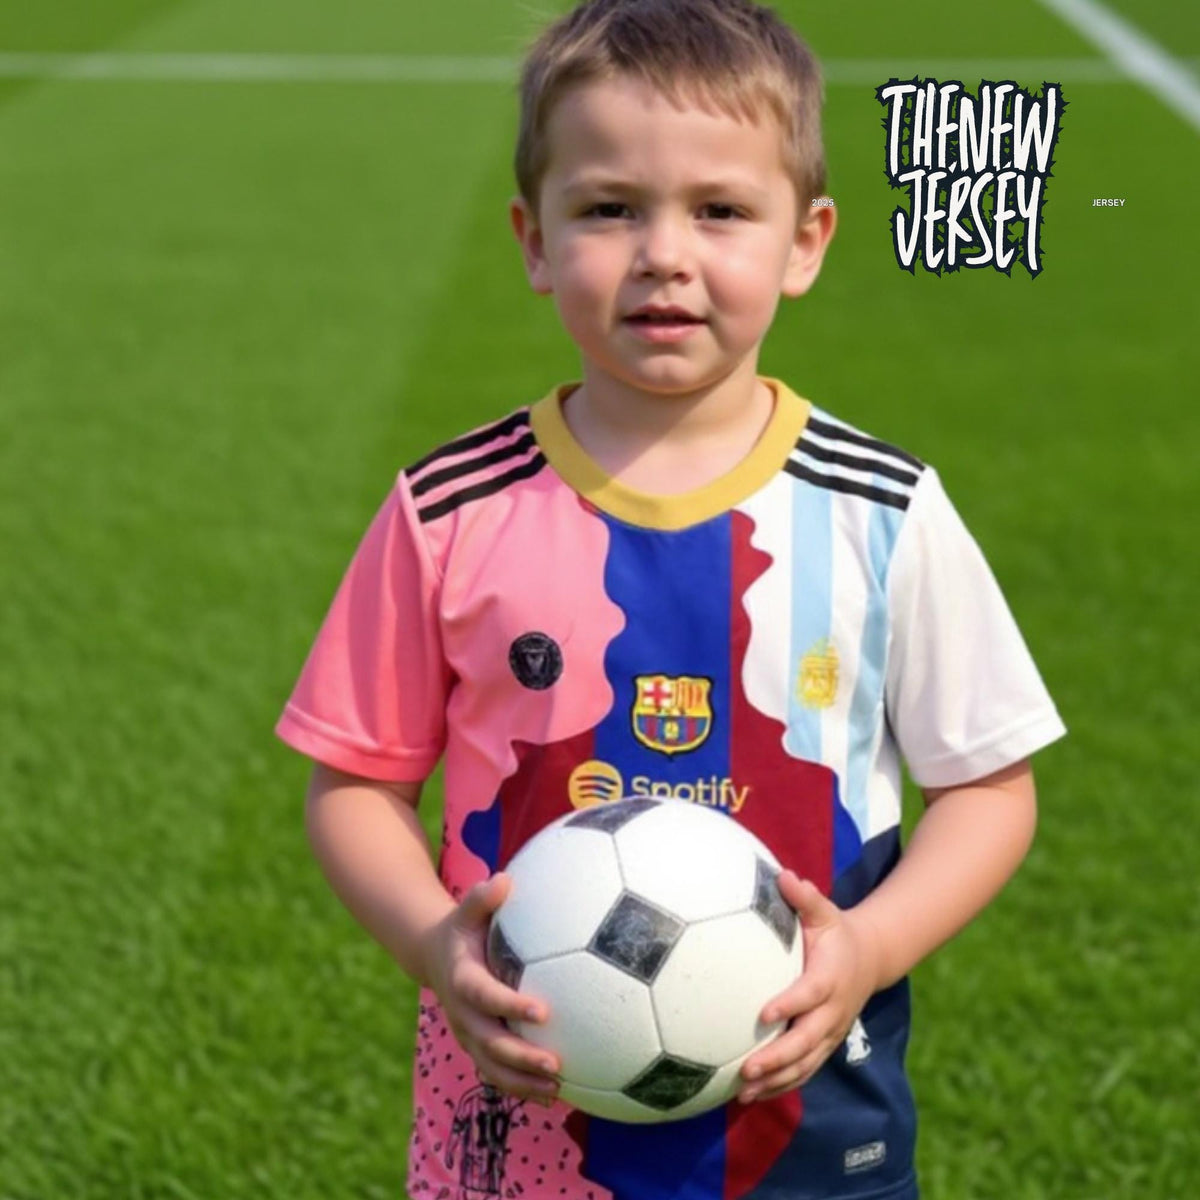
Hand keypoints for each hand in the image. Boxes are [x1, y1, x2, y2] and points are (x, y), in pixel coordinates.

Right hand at [420, 873, 560, 1105]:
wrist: (432, 956)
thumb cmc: (461, 928)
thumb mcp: (466, 910)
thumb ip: (482, 897)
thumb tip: (505, 879)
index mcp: (462, 980)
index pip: (486, 997)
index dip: (511, 1005)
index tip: (543, 1011)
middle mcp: (463, 1014)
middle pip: (491, 1043)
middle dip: (521, 1057)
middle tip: (555, 1064)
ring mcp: (469, 1035)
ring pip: (493, 1067)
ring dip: (523, 1082)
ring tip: (558, 1090)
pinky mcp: (477, 1046)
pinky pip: (497, 1073)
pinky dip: (521, 1088)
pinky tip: (553, 1097)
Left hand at [738, 871, 880, 1102]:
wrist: (870, 959)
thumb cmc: (835, 931)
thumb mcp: (825, 911)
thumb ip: (804, 897)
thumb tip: (783, 875)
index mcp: (830, 977)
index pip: (810, 994)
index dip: (790, 1005)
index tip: (764, 1013)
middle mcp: (832, 1011)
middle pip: (806, 1041)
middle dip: (778, 1058)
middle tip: (747, 1069)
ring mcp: (830, 1032)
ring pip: (805, 1064)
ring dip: (776, 1081)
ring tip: (744, 1092)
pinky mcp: (825, 1045)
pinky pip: (804, 1071)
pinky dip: (781, 1086)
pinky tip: (751, 1097)